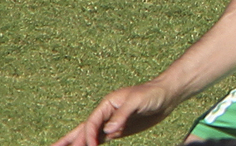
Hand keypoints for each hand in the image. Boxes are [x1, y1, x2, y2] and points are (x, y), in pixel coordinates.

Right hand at [51, 82, 175, 145]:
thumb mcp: (138, 101)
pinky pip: (100, 139)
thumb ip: (122, 115)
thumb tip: (109, 130)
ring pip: (89, 135)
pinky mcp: (118, 130)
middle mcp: (106, 113)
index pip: (92, 122)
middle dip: (69, 140)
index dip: (88, 135)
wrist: (166, 95)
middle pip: (84, 128)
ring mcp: (111, 122)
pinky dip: (91, 144)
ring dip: (76, 143)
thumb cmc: (152, 94)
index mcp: (107, 104)